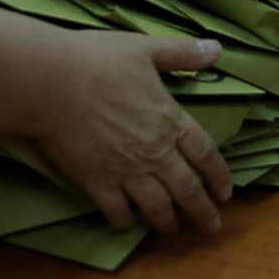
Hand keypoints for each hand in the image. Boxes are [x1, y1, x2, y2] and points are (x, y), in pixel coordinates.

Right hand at [0, 15, 234, 234]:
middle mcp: (155, 153)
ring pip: (157, 207)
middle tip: (211, 227)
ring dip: (167, 222)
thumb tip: (216, 48)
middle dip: (203, 212)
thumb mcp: (146, 49)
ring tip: (172, 230)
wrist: (53, 83)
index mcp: (171, 121)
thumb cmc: (99, 61)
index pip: (206, 155)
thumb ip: (182, 54)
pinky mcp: (97, 182)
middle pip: (187, 190)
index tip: (226, 193)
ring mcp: (126, 171)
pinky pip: (117, 211)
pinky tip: (127, 222)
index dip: (219, 176)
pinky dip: (126, 220)